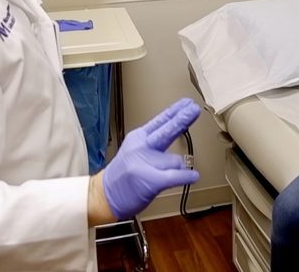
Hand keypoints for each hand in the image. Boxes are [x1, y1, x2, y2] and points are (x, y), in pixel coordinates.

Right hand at [101, 98, 200, 219]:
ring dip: (174, 169)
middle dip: (182, 119)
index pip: (160, 120)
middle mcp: (141, 146)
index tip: (188, 103)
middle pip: (167, 130)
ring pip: (175, 160)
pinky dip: (186, 177)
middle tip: (194, 109)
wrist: (103, 195)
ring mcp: (145, 162)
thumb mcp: (133, 150)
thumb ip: (154, 143)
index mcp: (138, 137)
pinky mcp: (150, 180)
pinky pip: (175, 175)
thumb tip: (178, 144)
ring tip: (157, 176)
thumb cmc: (122, 174)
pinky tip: (193, 176)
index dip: (176, 111)